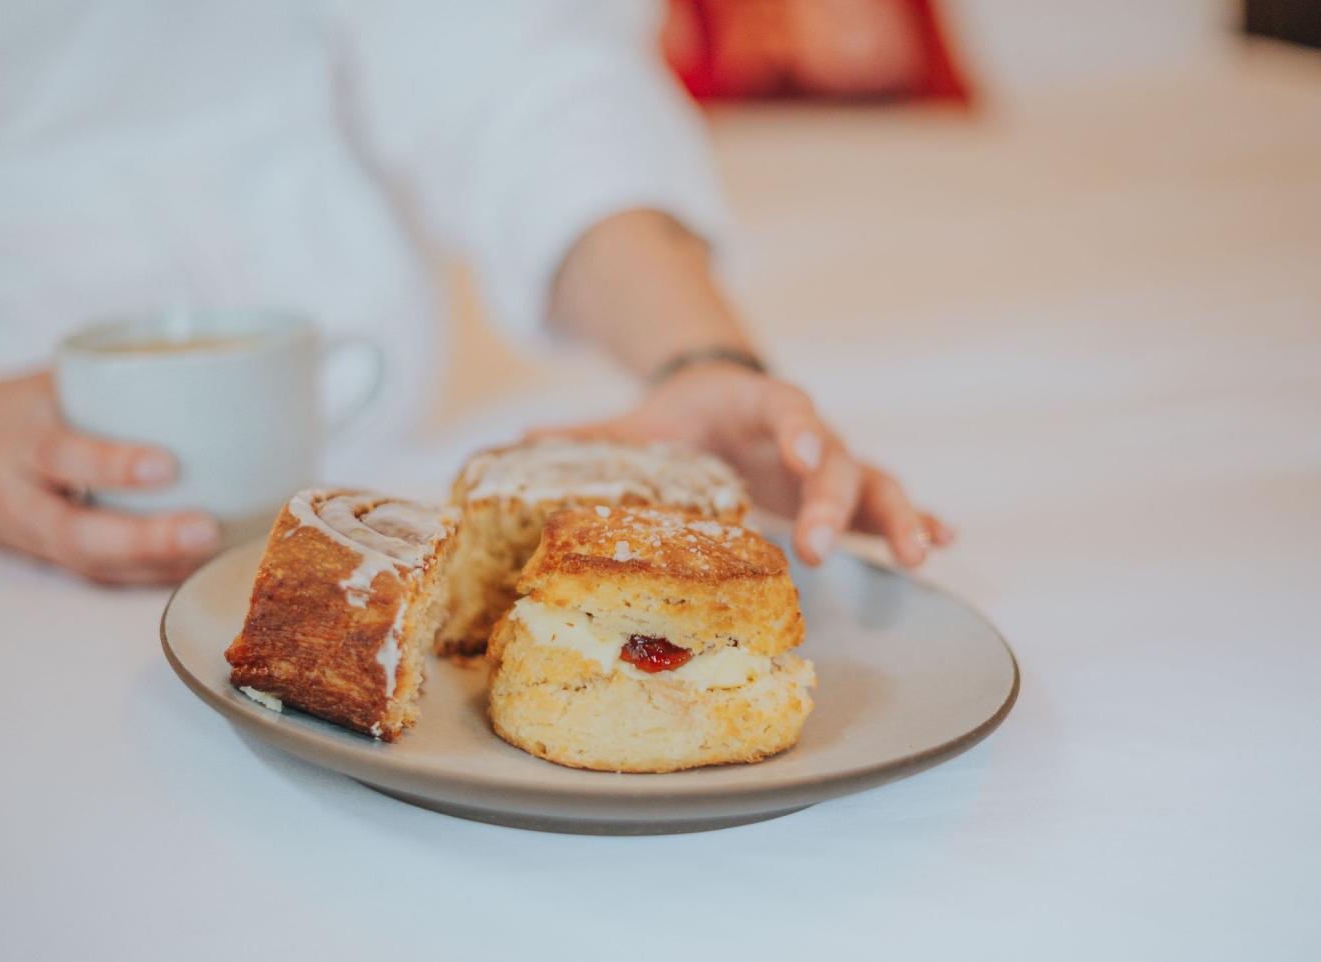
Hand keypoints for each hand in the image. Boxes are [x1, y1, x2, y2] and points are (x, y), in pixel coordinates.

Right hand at [0, 373, 218, 584]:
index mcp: (20, 442)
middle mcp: (23, 499)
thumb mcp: (45, 383)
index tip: (168, 464)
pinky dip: (147, 577)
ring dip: (155, 566)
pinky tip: (196, 568)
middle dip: (144, 539)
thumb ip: (110, 379)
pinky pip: (100, 577)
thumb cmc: (11, 409)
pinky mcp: (51, 558)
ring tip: (214, 553)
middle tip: (206, 530)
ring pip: (92, 566)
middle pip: (77, 533)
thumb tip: (209, 369)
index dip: (113, 464)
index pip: (62, 456)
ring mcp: (35, 538)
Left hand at [532, 364, 952, 566]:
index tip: (798, 455)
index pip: (784, 409)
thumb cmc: (679, 420)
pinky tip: (941, 543)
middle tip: (816, 546)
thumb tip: (516, 440)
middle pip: (833, 458)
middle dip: (830, 501)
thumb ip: (588, 436)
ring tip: (922, 551)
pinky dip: (916, 519)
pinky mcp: (841, 494)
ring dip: (897, 515)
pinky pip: (883, 505)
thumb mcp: (638, 426)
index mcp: (754, 405)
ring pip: (873, 484)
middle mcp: (801, 433)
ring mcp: (827, 465)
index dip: (794, 432)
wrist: (717, 400)